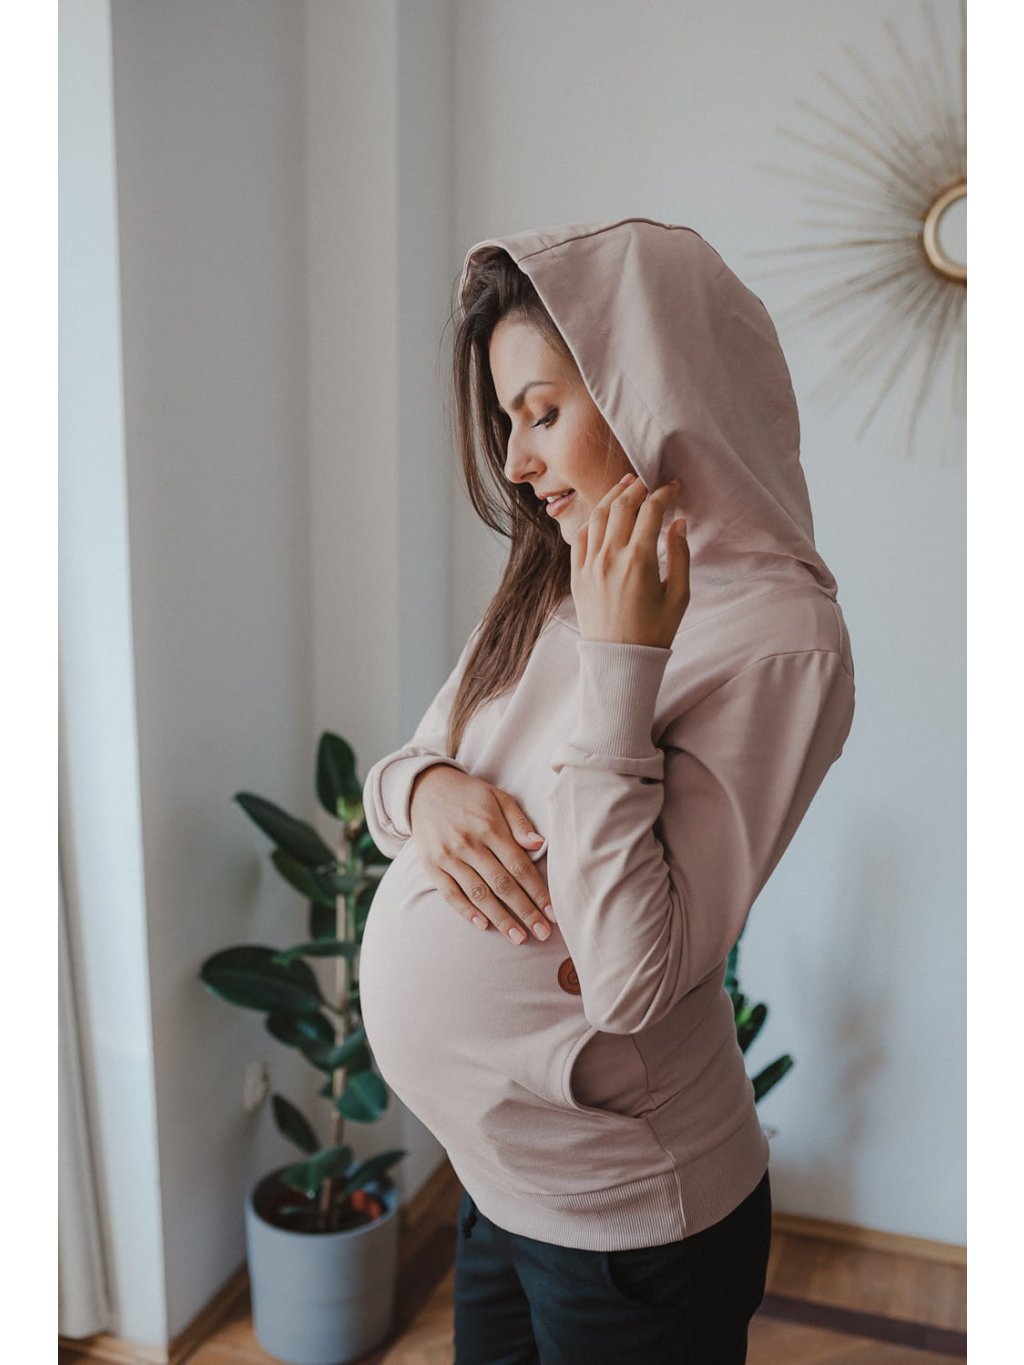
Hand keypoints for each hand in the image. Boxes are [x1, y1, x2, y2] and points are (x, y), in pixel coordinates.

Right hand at [408, 765, 555, 944]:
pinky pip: (450, 895)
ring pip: (479, 894)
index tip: (553, 913)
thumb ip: (519, 822)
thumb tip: (539, 845)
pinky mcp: (431, 867)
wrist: (424, 788)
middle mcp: (469, 844)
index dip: (538, 891)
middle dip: (525, 912)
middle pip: (502, 885)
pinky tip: (484, 926)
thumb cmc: (469, 795)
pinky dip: (467, 912)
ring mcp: (448, 857)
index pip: (519, 866)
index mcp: (489, 827)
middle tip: (542, 933)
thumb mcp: (498, 797)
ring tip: (518, 938)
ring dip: (500, 919)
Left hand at [570, 473, 689, 646]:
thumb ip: (680, 555)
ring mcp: (589, 565)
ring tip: (626, 485)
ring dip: (613, 495)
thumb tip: (678, 523)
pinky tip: (604, 513)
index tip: (674, 487)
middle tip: (649, 480)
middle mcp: (610, 558)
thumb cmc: (654, 632)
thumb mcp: (679, 596)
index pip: (651, 511)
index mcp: (638, 561)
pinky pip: (581, 537)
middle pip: (622, 505)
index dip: (664, 493)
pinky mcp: (576, 575)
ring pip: (598, 516)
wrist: (619, 661)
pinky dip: (593, 519)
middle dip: (637, 487)